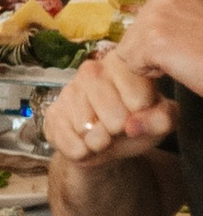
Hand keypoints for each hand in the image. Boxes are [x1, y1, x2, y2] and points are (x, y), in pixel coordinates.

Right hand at [47, 43, 177, 165]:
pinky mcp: (53, 113)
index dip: (142, 117)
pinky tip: (85, 142)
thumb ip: (162, 118)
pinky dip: (83, 152)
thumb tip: (132, 124)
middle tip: (118, 127)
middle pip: (115, 119)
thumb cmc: (136, 123)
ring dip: (100, 143)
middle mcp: (92, 69)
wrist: (105, 142)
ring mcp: (69, 90)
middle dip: (120, 131)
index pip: (139, 101)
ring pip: (91, 132)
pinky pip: (73, 145)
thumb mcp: (160, 120)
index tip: (138, 113)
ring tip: (102, 134)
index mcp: (123, 63)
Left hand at [115, 0, 202, 100]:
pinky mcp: (151, 40)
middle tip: (187, 51)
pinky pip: (132, 63)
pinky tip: (178, 65)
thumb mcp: (195, 17)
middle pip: (133, 31)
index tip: (188, 40)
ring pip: (129, 48)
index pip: (144, 16)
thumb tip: (149, 27)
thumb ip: (174, 14)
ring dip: (153, 61)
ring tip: (184, 58)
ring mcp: (155, 16)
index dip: (163, 36)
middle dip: (154, 48)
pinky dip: (152, 73)